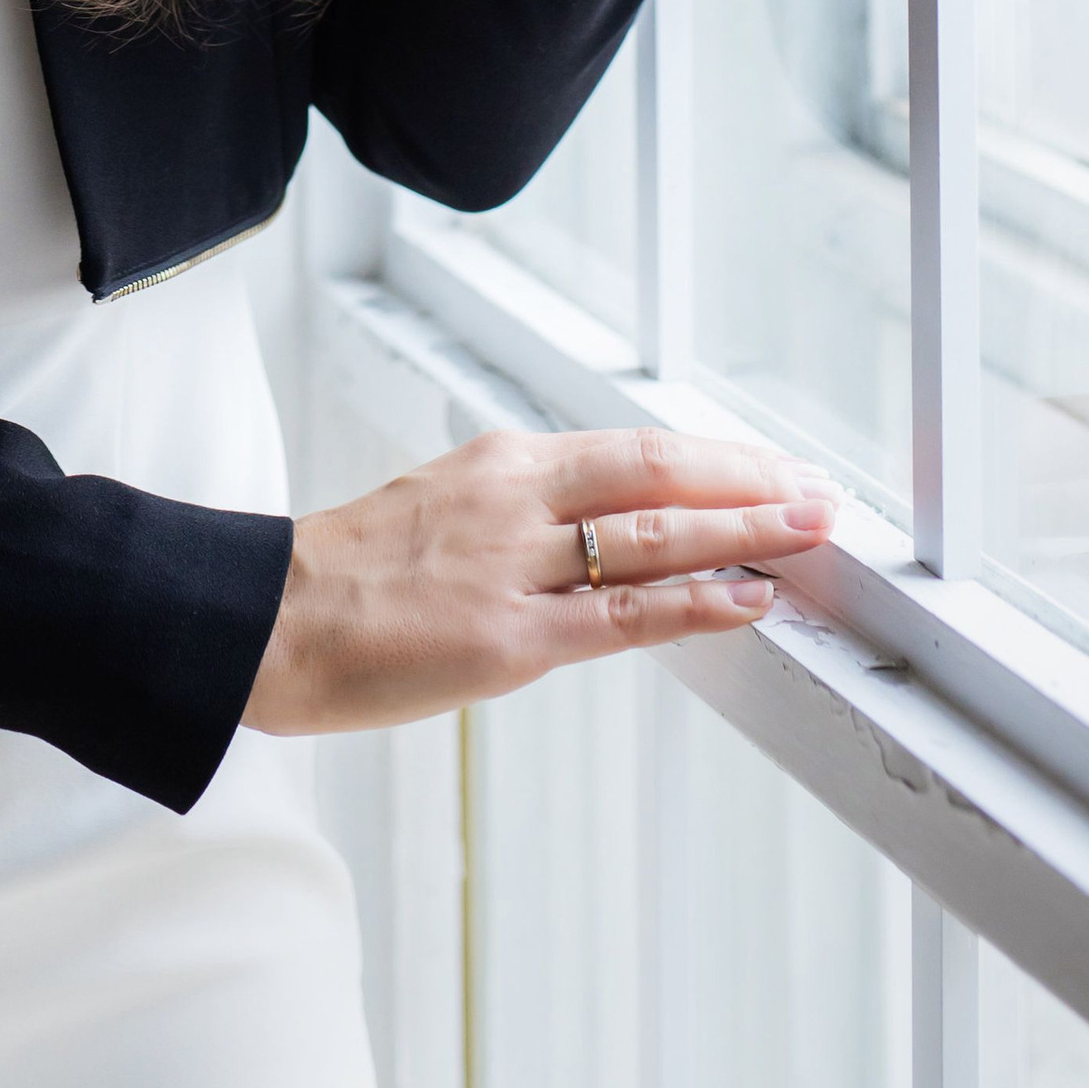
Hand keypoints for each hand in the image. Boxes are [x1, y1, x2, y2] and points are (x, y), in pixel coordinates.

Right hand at [242, 423, 836, 735]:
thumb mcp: (440, 510)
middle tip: (820, 490)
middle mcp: (516, 498)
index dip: (713, 457)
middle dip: (749, 481)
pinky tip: (747, 600)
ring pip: (652, 536)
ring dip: (743, 532)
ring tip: (808, 532)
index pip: (632, 449)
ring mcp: (514, 567)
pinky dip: (694, 604)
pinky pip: (621, 618)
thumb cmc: (347, 576)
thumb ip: (519, 514)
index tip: (771, 465)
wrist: (268, 621)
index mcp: (501, 465)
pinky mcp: (507, 638)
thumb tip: (594, 528)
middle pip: (658, 474)